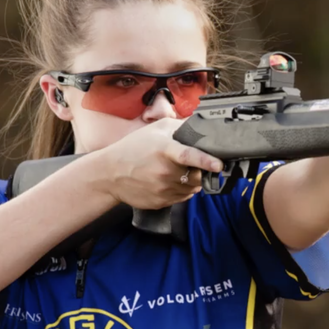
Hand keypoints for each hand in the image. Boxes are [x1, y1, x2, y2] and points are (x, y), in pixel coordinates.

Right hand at [96, 120, 223, 208]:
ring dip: (192, 180)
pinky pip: (183, 197)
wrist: (110, 174)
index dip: (205, 161)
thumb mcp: (156, 129)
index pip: (188, 156)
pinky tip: (170, 180)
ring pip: (193, 188)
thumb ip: (181, 126)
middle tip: (190, 163)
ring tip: (177, 170)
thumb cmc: (133, 148)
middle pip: (197, 175)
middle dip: (200, 170)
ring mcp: (163, 189)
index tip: (218, 165)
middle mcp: (165, 172)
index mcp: (164, 151)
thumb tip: (202, 125)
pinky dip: (183, 189)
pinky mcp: (162, 202)